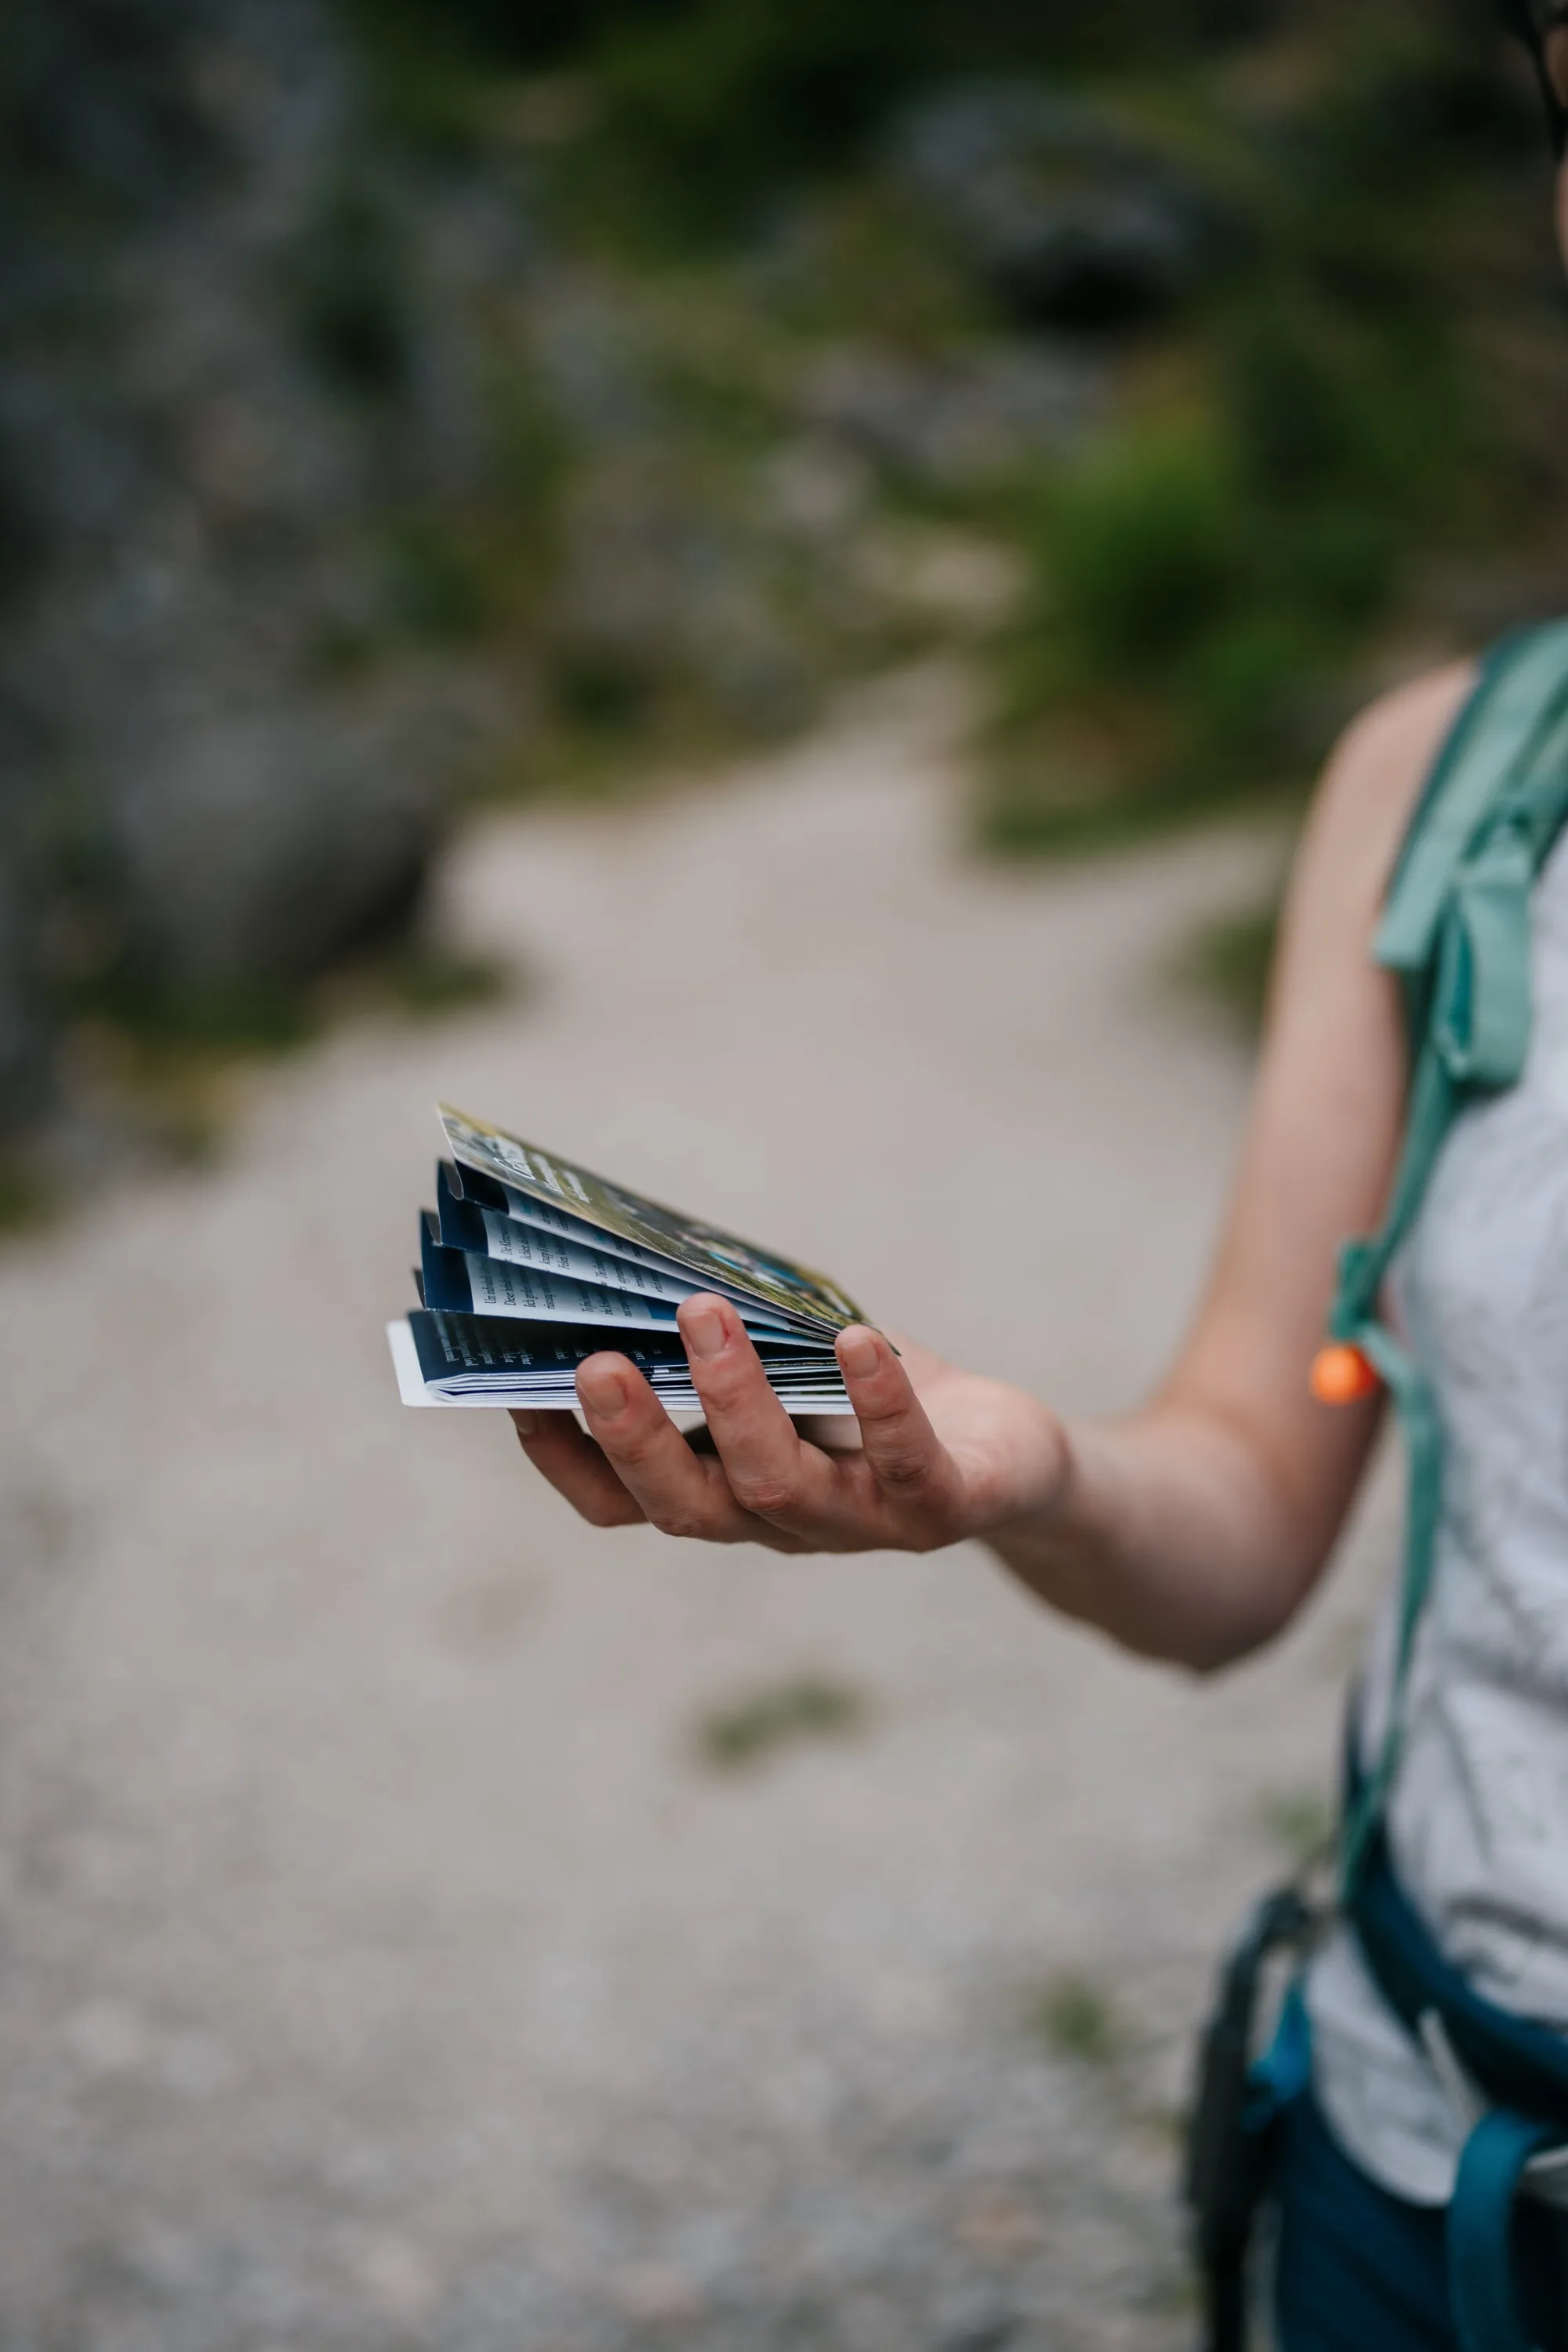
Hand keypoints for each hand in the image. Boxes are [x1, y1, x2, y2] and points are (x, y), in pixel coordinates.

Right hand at [510, 1294, 1066, 1553]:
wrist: (1010, 1464)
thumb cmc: (875, 1398)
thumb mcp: (791, 1358)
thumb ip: (725, 1330)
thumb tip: (646, 1251)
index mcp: (723, 1491)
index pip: (621, 1501)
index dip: (565, 1457)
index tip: (513, 1389)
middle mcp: (777, 1525)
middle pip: (685, 1506)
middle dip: (632, 1435)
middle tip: (591, 1362)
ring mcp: (859, 1524)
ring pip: (777, 1486)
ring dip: (732, 1401)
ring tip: (703, 1315)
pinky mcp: (942, 1507)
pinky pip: (904, 1462)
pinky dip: (878, 1401)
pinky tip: (858, 1339)